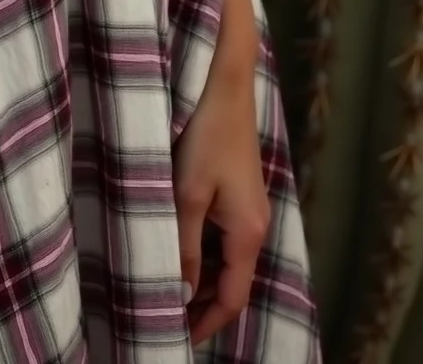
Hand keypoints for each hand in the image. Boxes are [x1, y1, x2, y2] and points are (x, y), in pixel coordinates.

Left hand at [172, 57, 271, 347]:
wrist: (225, 85)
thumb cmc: (205, 136)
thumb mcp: (186, 195)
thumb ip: (184, 246)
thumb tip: (178, 293)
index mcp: (248, 233)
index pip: (233, 298)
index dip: (206, 323)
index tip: (177, 338)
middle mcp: (256, 226)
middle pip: (234, 283)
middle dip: (203, 306)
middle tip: (166, 317)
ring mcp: (250, 209)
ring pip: (229, 261)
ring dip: (203, 279)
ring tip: (168, 290)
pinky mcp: (241, 193)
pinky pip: (226, 239)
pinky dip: (205, 254)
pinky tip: (181, 250)